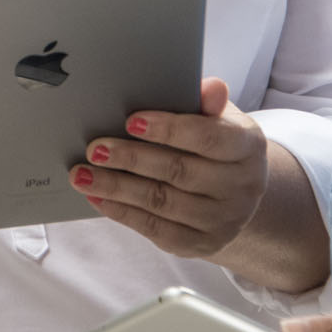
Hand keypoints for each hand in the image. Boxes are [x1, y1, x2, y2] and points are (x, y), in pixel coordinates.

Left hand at [71, 78, 267, 258]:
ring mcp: (223, 220)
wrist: (235, 193)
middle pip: (179, 171)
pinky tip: (97, 196)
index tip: (130, 120)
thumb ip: (208, 102)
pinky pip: (156, 229)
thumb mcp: (219, 118)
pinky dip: (122, 212)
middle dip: (131, 158)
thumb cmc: (217, 143)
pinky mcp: (202, 244)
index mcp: (248, 147)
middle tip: (94, 148)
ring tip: (82, 174)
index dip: (168, 129)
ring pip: (162, 203)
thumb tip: (210, 86)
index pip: (208, 136)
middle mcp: (242, 187)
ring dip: (117, 187)